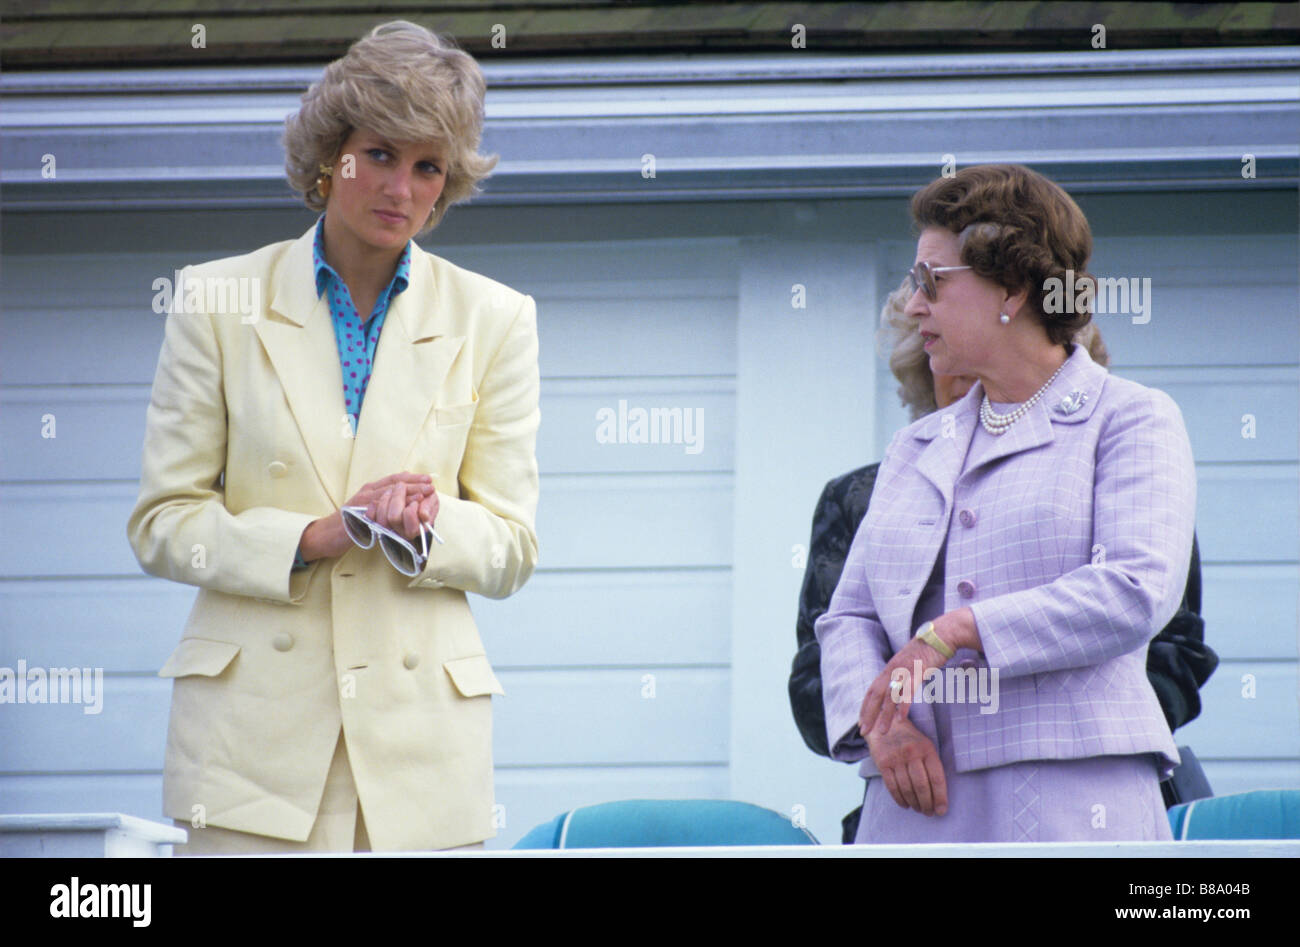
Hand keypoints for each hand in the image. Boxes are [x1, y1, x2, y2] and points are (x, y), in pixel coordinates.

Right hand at [298, 473, 436, 561]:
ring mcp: (362, 502)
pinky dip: (394, 506)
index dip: (412, 478)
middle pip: (393, 483)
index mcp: (370, 490)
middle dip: (414, 483)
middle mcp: (366, 492)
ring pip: (388, 492)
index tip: (427, 479)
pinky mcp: (358, 514)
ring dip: (408, 492)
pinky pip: (379, 508)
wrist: (327, 535)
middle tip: (431, 484)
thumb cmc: (349, 525)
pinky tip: (405, 507)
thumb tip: (402, 498)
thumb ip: (382, 504)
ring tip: (424, 493)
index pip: (394, 480)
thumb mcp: (368, 511)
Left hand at [858, 610, 976, 734]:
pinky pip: (908, 691)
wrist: (942, 634)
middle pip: (876, 695)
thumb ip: (902, 675)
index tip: (861, 722)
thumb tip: (899, 688)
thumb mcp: (910, 663)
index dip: (865, 706)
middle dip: (869, 715)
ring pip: (891, 697)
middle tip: (864, 732)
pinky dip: (903, 705)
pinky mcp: (918, 671)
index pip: (872, 690)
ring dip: (885, 716)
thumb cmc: (928, 650)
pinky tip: (901, 719)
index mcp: (890, 668)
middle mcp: (893, 669)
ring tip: (882, 732)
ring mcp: (905, 670)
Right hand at [865, 716, 947, 815]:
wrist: (885, 724)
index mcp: (926, 749)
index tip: (942, 810)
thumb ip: (932, 765)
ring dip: (914, 803)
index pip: (936, 778)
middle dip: (927, 804)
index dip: (940, 797)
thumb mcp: (925, 745)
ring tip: (919, 809)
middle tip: (929, 813)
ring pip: (907, 788)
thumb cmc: (910, 740)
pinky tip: (905, 805)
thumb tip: (939, 794)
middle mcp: (911, 753)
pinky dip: (899, 799)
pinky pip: (892, 786)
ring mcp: (896, 758)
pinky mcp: (883, 763)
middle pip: (921, 786)